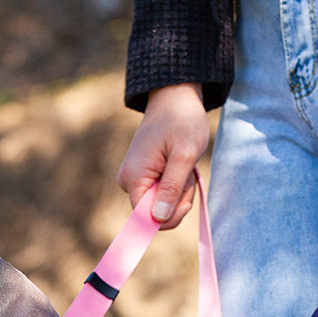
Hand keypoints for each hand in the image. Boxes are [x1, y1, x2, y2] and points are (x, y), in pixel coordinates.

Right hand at [117, 84, 210, 228]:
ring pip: (160, 205)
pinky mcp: (142, 177)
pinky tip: (180, 168)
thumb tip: (158, 219)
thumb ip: (171, 188)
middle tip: (189, 176)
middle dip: (177, 201)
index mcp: (134, 178)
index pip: (145, 218)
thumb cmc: (182, 121)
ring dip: (179, 192)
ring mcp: (134, 179)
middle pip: (154, 214)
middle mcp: (128, 182)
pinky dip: (176, 186)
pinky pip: (161, 195)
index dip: (169, 216)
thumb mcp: (184, 155)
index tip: (187, 201)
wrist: (175, 97)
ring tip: (186, 167)